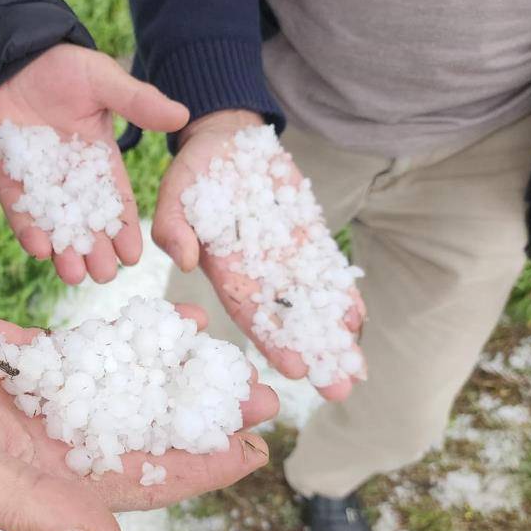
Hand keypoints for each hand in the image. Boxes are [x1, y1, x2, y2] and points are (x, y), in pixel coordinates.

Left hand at [0, 44, 188, 285]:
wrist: (7, 59)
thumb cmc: (60, 66)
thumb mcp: (103, 81)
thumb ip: (138, 102)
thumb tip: (182, 115)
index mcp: (100, 161)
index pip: (117, 202)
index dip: (125, 229)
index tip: (134, 255)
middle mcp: (72, 179)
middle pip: (88, 224)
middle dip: (96, 251)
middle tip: (103, 276)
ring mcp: (40, 184)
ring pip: (56, 227)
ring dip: (64, 252)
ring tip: (73, 275)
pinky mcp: (9, 183)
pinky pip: (20, 214)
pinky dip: (29, 232)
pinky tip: (40, 250)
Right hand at [0, 307, 277, 530]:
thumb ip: (42, 513)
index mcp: (64, 481)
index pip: (149, 479)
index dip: (202, 468)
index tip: (252, 451)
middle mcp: (71, 442)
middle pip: (155, 429)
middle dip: (207, 414)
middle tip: (262, 394)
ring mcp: (60, 400)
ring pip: (135, 387)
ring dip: (180, 373)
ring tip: (227, 353)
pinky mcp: (46, 363)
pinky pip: (102, 351)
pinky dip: (138, 338)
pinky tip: (173, 321)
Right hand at [155, 109, 366, 400]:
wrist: (226, 141)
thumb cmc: (193, 171)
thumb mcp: (174, 192)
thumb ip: (174, 226)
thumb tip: (185, 261)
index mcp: (223, 269)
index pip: (249, 312)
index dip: (272, 340)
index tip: (296, 369)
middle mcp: (255, 272)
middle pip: (286, 319)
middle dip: (312, 352)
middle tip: (339, 389)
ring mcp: (282, 257)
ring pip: (310, 302)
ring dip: (332, 334)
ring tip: (356, 367)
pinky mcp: (303, 237)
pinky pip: (324, 271)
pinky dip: (340, 295)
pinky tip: (356, 320)